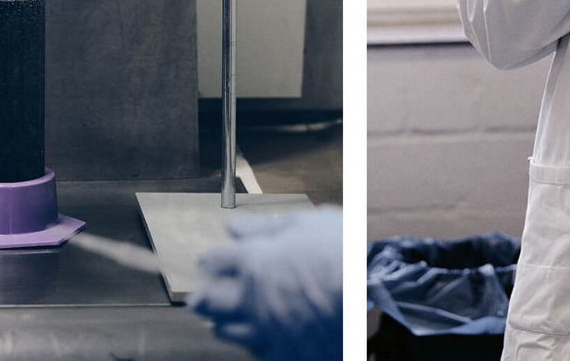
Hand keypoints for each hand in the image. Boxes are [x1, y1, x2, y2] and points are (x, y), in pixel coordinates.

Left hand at [188, 207, 341, 360]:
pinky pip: (257, 352)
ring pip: (229, 330)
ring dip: (221, 323)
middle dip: (203, 297)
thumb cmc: (343, 251)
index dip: (209, 261)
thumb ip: (266, 225)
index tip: (206, 262)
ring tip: (217, 322)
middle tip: (199, 298)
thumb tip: (234, 225)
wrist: (370, 289)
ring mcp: (267, 328)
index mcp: (255, 261)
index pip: (217, 261)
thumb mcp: (305, 222)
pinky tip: (253, 341)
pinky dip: (251, 345)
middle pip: (212, 300)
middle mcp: (253, 298)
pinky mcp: (286, 352)